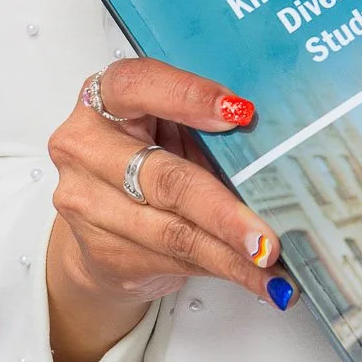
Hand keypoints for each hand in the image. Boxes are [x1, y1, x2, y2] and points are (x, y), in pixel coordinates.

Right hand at [45, 59, 288, 361]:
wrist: (97, 218)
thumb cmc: (142, 156)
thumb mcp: (168, 125)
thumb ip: (203, 123)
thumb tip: (276, 135)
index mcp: (105, 98)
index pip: (139, 85)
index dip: (190, 96)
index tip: (242, 113)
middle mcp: (85, 147)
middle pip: (164, 178)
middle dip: (224, 211)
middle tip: (266, 234)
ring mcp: (87, 203)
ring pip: (172, 232)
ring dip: (230, 254)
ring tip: (271, 263)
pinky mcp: (102, 251)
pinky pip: (173, 261)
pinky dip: (222, 269)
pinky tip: (255, 276)